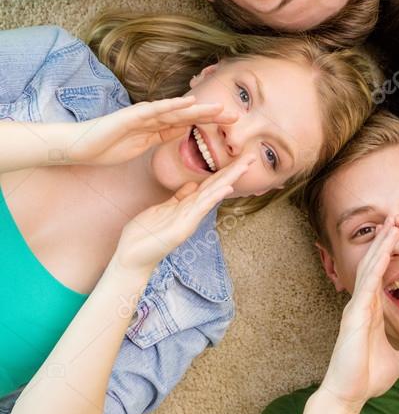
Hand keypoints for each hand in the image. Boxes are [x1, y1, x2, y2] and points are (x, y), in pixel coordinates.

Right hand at [65, 97, 235, 166]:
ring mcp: (144, 114)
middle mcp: (154, 116)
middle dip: (212, 115)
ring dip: (199, 108)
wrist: (82, 147)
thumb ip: (162, 135)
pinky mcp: (132, 116)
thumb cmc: (110, 146)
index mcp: (158, 126)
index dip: (210, 123)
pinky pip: (156, 110)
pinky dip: (173, 106)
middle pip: (189, 114)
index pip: (190, 123)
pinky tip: (189, 103)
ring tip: (220, 108)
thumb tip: (183, 129)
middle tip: (236, 115)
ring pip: (176, 110)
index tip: (231, 125)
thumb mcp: (144, 144)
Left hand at [113, 155, 253, 274]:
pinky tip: (226, 188)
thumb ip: (179, 198)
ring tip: (245, 165)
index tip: (239, 157)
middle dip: (234, 171)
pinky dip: (213, 197)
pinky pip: (200, 209)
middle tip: (252, 156)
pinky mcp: (182, 228)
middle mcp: (192, 212)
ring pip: (212, 194)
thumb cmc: (144, 235)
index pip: (210, 184)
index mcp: (187, 206)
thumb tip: (193, 184)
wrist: (131, 258)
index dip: (224, 170)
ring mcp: (189, 220)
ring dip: (229, 179)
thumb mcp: (163, 210)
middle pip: (216, 187)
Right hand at [319, 220, 398, 412]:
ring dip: (381, 246)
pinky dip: (375, 267)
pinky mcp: (355, 316)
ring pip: (369, 269)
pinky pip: (366, 286)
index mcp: (372, 312)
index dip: (392, 255)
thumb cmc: (366, 378)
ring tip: (392, 224)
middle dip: (386, 241)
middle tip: (397, 218)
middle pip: (375, 265)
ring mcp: (357, 308)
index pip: (384, 275)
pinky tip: (383, 252)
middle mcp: (363, 305)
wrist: (349, 395)